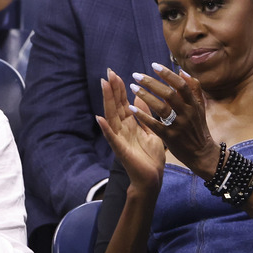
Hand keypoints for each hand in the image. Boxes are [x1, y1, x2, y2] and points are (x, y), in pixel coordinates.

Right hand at [97, 69, 164, 191]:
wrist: (152, 179)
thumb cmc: (151, 158)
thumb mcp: (151, 131)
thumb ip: (144, 116)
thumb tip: (141, 97)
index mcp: (130, 125)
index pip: (123, 103)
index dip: (119, 88)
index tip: (115, 74)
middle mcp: (122, 129)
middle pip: (115, 106)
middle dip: (112, 89)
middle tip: (108, 72)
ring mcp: (119, 139)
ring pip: (112, 116)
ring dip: (107, 101)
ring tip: (103, 86)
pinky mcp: (120, 150)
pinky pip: (112, 138)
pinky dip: (106, 128)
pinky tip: (99, 119)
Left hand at [127, 63, 218, 178]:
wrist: (201, 153)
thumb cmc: (198, 127)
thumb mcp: (200, 107)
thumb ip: (193, 89)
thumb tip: (182, 72)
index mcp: (194, 104)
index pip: (181, 85)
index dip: (168, 74)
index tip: (154, 65)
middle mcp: (187, 113)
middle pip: (169, 94)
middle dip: (151, 83)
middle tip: (136, 75)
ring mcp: (179, 125)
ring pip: (161, 108)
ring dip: (145, 96)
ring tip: (133, 88)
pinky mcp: (170, 137)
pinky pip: (155, 124)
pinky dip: (143, 116)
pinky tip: (131, 109)